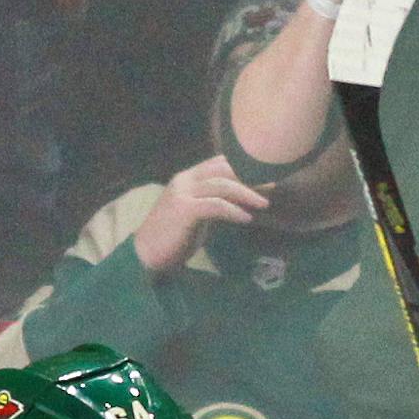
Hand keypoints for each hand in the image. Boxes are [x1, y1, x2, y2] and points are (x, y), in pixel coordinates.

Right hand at [133, 155, 268, 272]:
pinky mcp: (185, 210)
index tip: (265, 177)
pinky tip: (247, 218)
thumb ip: (214, 202)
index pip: (219, 163)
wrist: (146, 254)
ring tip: (264, 203)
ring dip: (247, 193)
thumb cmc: (173, 237)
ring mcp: (183, 193)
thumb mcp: (197, 214)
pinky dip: (234, 210)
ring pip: (222, 185)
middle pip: (223, 169)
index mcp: (188, 178)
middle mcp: (185, 180)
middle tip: (272, 185)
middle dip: (250, 176)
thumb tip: (240, 200)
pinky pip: (216, 205)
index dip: (243, 168)